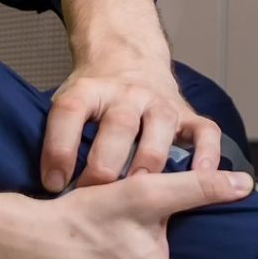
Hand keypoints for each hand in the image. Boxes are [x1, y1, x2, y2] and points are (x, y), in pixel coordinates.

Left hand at [42, 61, 223, 191]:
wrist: (128, 59)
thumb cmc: (95, 99)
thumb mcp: (68, 105)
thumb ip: (60, 140)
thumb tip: (51, 192)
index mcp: (89, 90)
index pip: (70, 112)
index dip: (59, 149)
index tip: (53, 184)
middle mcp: (127, 93)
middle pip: (118, 125)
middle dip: (106, 166)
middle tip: (97, 199)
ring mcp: (160, 102)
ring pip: (159, 129)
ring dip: (149, 163)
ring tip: (141, 194)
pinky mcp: (188, 114)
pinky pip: (205, 133)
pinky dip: (207, 155)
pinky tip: (200, 179)